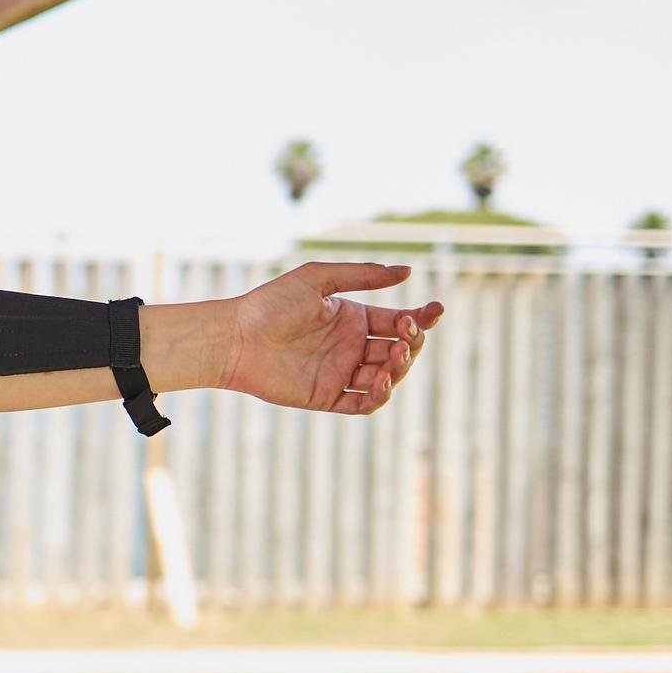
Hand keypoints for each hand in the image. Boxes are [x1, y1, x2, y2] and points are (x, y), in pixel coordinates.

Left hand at [219, 263, 443, 414]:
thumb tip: (407, 270)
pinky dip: (378, 396)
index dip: (421, 318)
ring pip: (386, 377)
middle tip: (408, 332)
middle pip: (399, 350)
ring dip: (399, 368)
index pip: (398, 321)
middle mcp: (350, 347)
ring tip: (396, 354)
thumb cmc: (270, 303)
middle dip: (412, 342)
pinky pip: (362, 402)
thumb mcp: (318, 280)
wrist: (235, 337)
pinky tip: (381, 381)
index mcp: (353, 319)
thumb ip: (361, 276)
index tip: (436, 309)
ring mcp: (340, 373)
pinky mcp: (326, 396)